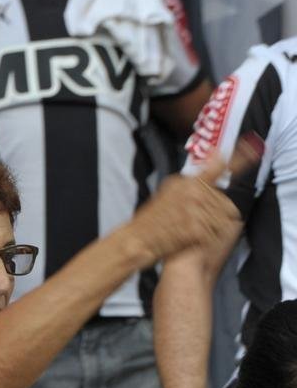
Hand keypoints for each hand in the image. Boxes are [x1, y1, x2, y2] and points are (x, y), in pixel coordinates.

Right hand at [130, 139, 258, 261]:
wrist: (136, 240)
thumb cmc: (150, 220)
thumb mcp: (166, 193)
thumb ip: (188, 185)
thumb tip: (205, 176)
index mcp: (187, 182)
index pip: (217, 166)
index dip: (237, 157)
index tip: (252, 147)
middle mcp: (193, 193)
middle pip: (225, 201)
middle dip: (219, 212)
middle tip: (200, 221)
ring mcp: (196, 211)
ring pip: (223, 218)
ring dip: (214, 226)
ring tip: (194, 231)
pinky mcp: (196, 229)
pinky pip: (215, 233)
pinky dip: (208, 238)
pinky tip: (194, 239)